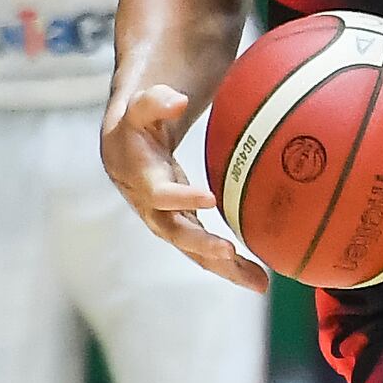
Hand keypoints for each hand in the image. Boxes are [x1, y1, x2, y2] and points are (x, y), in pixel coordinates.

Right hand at [104, 83, 270, 291]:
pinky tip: (258, 280)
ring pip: (193, 251)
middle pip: (175, 232)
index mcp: (140, 178)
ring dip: (224, 269)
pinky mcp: (182, 229)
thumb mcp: (140, 107)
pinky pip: (204, 254)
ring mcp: (167, 223)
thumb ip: (155, 101)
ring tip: (259, 282)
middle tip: (231, 252)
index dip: (181, 197)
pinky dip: (230, 268)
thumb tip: (177, 100)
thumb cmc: (137, 124)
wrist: (123, 150)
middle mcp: (152, 208)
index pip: (159, 193)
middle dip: (201, 244)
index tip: (210, 199)